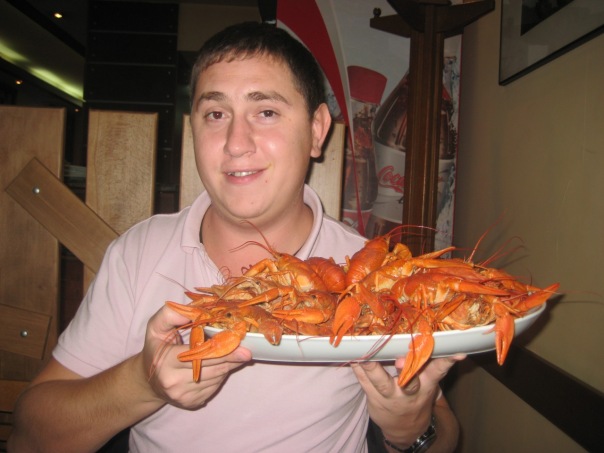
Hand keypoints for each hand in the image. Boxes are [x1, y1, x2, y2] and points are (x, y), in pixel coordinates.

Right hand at [141, 305, 251, 409]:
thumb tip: (194, 311)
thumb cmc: (156, 348)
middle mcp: (173, 382)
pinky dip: (220, 375)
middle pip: (212, 368)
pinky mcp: (191, 404)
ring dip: (227, 365)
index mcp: (165, 362)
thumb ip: (170, 315)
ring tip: (234, 355)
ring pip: (216, 378)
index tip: (238, 343)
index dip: (221, 349)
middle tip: (247, 351)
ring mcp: (183, 396)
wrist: (148, 380)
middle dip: (231, 357)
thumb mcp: (156, 327)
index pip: (199, 355)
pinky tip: (218, 366)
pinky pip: (214, 386)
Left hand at [351, 354, 465, 445]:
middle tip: (401, 361)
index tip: (457, 352)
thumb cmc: (418, 395)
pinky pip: (363, 382)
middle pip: (409, 381)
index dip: (447, 361)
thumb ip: (432, 364)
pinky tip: (351, 356)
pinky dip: (357, 369)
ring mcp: (390, 396)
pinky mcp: (373, 398)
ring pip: (380, 382)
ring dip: (372, 368)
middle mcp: (409, 391)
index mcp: (427, 384)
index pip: (439, 371)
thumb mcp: (429, 383)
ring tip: (364, 354)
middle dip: (405, 370)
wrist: (406, 428)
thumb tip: (447, 342)